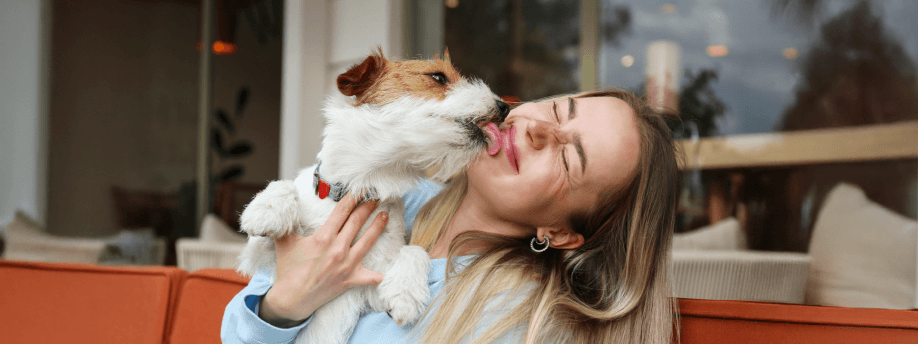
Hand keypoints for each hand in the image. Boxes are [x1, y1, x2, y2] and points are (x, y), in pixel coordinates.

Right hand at [259, 194, 387, 326]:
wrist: (291, 300)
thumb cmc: (288, 269)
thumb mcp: (283, 242)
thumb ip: (280, 221)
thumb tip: (264, 197)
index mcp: (323, 238)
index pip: (342, 212)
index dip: (353, 197)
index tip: (361, 188)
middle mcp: (337, 249)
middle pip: (357, 222)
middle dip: (368, 206)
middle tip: (378, 196)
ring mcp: (346, 265)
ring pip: (367, 242)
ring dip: (378, 227)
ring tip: (385, 215)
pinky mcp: (350, 280)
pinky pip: (370, 277)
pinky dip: (378, 274)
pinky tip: (385, 269)